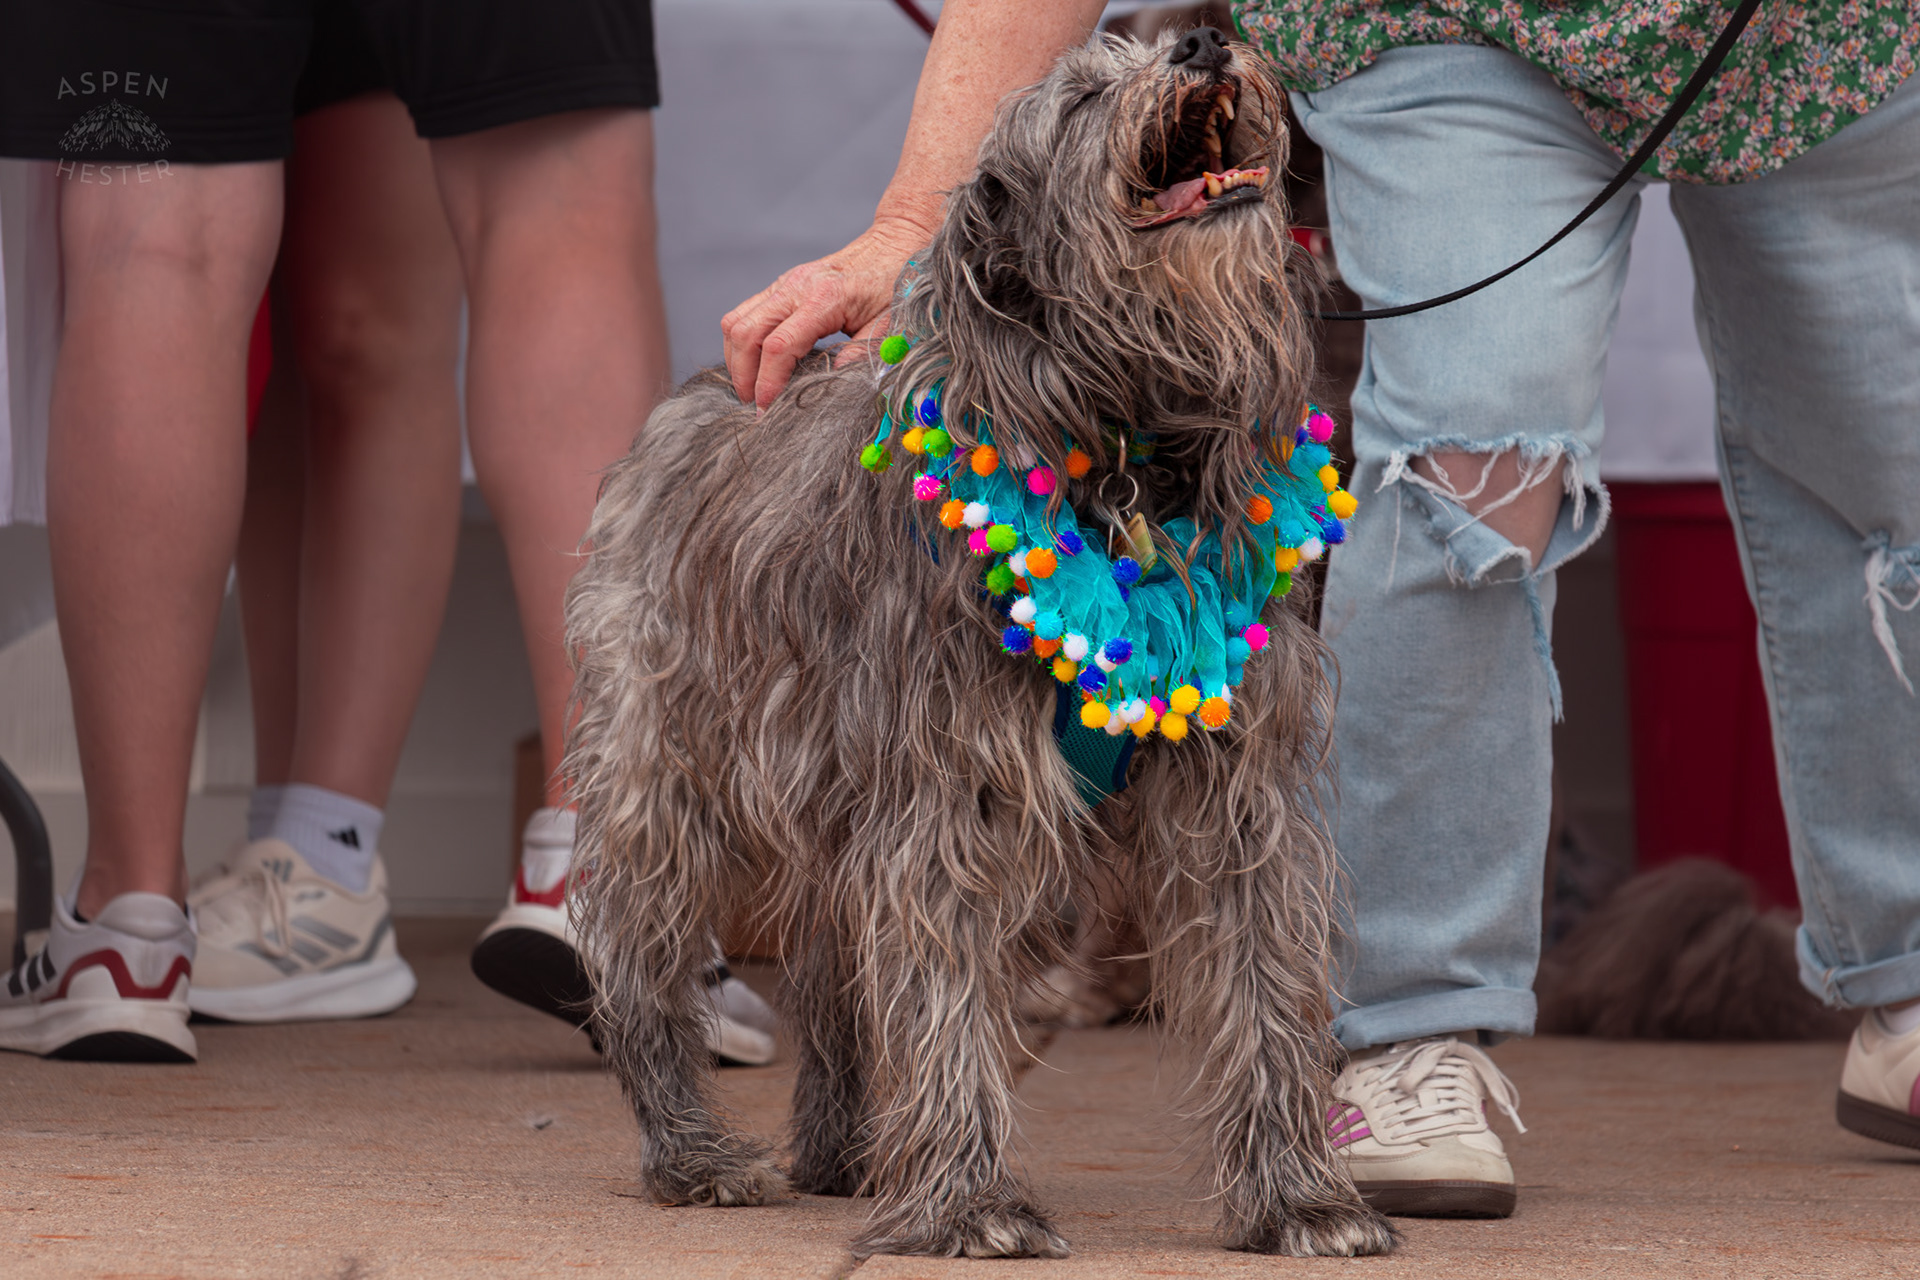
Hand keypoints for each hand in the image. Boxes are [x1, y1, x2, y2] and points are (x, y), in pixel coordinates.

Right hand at [720, 214, 930, 409]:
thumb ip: (861, 355)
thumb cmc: (894, 285)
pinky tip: (756, 363)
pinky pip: (744, 313)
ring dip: (736, 358)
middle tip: (753, 405)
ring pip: (736, 321)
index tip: (767, 409)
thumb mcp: (889, 326)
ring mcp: (784, 283)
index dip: (768, 382)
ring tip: (750, 387)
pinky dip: (742, 342)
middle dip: (743, 375)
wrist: (893, 243)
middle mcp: (795, 288)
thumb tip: (833, 384)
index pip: (779, 346)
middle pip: (746, 334)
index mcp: (824, 299)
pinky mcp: (781, 284)